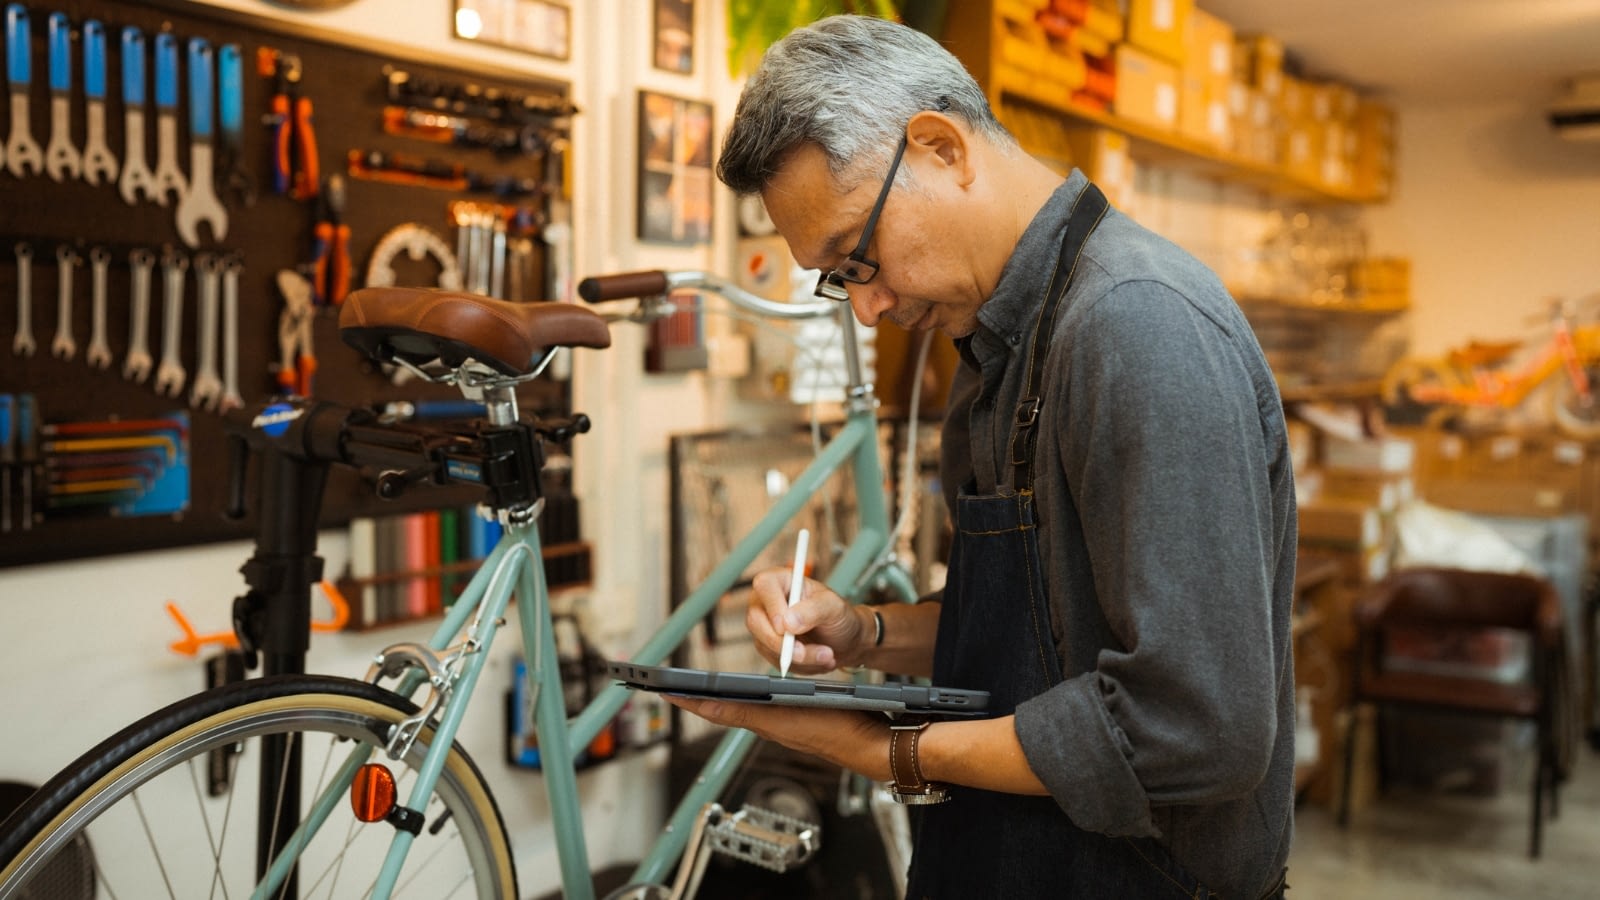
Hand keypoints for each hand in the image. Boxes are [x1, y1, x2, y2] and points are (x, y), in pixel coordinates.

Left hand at [663, 694, 891, 781]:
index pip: (716, 710)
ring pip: (742, 710)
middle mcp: (770, 725)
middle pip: (725, 710)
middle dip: (697, 699)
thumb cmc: (839, 728)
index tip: (663, 689)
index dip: (689, 700)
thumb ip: (747, 709)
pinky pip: (760, 712)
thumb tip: (706, 706)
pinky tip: (742, 696)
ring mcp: (783, 726)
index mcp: (764, 721)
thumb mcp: (791, 710)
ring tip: (695, 690)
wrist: (870, 745)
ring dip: (718, 700)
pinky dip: (743, 703)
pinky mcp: (796, 724)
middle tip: (670, 688)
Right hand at [747, 567, 873, 673]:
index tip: (788, 627)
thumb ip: (813, 609)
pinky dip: (799, 665)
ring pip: (766, 645)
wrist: (844, 640)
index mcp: (782, 581)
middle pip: (756, 620)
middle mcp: (768, 601)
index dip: (773, 607)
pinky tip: (816, 658)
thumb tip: (788, 621)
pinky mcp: (768, 646)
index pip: (764, 585)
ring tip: (825, 654)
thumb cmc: (839, 616)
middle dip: (783, 643)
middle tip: (807, 652)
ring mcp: (765, 625)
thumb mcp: (834, 607)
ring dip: (799, 657)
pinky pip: (775, 660)